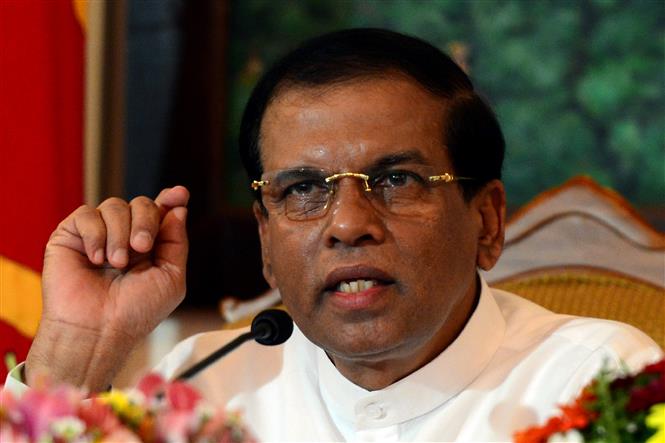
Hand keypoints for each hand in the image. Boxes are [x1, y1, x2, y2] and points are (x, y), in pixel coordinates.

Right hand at [25, 186, 188, 390]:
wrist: (98, 329)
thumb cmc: (136, 311)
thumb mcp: (171, 278)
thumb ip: (177, 242)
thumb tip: (179, 209)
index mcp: (150, 245)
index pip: (161, 212)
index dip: (171, 199)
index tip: (179, 194)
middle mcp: (125, 236)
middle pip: (142, 203)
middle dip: (146, 221)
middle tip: (142, 247)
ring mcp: (98, 234)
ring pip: (115, 205)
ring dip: (120, 235)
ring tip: (116, 264)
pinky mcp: (71, 236)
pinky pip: (87, 214)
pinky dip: (96, 235)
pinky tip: (96, 260)